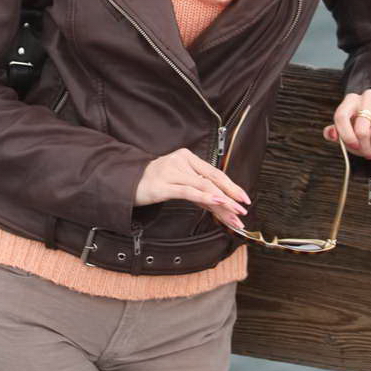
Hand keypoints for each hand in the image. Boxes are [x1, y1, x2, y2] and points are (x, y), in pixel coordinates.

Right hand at [134, 148, 250, 232]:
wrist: (127, 182)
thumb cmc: (155, 182)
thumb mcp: (180, 183)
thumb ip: (199, 191)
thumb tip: (222, 204)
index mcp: (187, 157)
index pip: (214, 172)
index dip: (231, 185)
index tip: (244, 198)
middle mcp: (181, 161)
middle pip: (211, 178)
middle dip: (230, 195)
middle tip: (243, 209)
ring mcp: (172, 171)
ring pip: (203, 186)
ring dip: (222, 201)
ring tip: (234, 214)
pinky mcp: (163, 184)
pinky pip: (188, 191)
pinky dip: (204, 196)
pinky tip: (217, 201)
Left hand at [322, 90, 370, 159]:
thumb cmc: (367, 134)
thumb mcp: (348, 136)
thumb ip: (334, 133)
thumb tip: (330, 133)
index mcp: (351, 100)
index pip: (341, 116)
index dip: (345, 135)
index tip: (353, 146)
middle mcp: (368, 96)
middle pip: (360, 128)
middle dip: (364, 146)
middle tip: (368, 151)